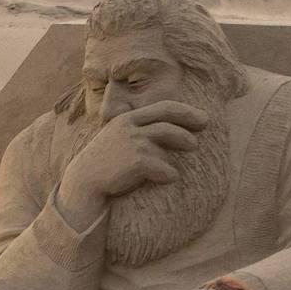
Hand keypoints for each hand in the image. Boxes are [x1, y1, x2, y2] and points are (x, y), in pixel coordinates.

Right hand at [56, 101, 209, 229]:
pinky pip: (162, 165)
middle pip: (166, 117)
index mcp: (127, 119)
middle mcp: (129, 126)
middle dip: (189, 119)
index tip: (201, 116)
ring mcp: (132, 142)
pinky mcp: (136, 161)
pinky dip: (169, 172)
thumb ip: (139, 132)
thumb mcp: (118, 139)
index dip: (184, 110)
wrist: (85, 182)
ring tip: (193, 146)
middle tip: (205, 124)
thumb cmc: (107, 163)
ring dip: (184, 139)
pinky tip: (172, 178)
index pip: (162, 107)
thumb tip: (169, 133)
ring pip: (166, 135)